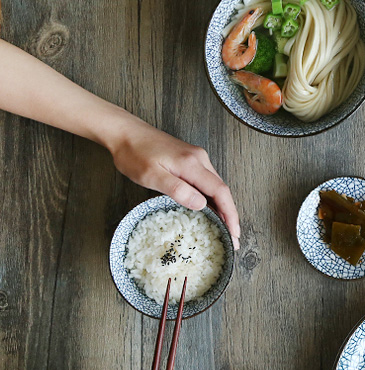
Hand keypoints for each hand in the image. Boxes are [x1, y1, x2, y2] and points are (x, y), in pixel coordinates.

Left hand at [109, 118, 239, 248]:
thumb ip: (178, 190)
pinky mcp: (190, 159)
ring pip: (216, 185)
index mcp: (192, 164)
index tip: (234, 233)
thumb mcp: (152, 176)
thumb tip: (202, 205)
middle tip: (232, 237)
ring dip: (223, 207)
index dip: (230, 214)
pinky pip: (207, 181)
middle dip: (230, 214)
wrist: (126, 132)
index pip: (220, 191)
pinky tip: (210, 208)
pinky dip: (212, 197)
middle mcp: (200, 159)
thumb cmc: (134, 154)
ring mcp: (196, 158)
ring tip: (224, 227)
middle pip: (222, 189)